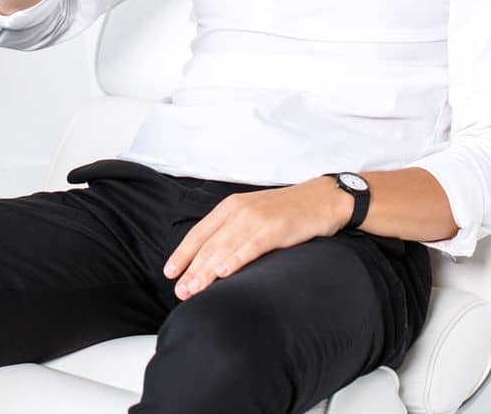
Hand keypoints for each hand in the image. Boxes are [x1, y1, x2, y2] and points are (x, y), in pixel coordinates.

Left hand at [162, 179, 348, 299]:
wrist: (322, 198)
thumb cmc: (287, 211)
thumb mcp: (253, 215)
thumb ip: (233, 231)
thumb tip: (213, 259)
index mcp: (230, 207)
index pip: (199, 233)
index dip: (183, 253)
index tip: (169, 272)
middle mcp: (238, 211)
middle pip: (209, 244)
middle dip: (192, 270)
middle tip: (181, 292)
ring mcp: (256, 218)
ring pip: (225, 248)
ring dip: (207, 272)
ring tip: (194, 290)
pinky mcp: (275, 228)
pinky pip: (251, 246)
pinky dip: (235, 259)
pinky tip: (224, 272)